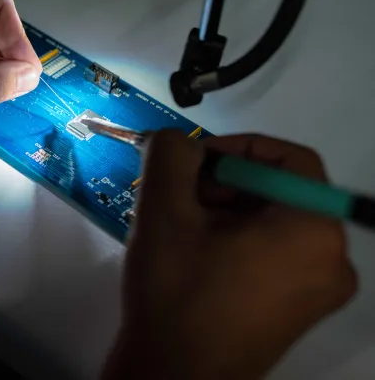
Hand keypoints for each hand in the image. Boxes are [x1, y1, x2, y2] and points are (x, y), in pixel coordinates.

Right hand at [102, 131, 356, 379]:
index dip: (235, 148)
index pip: (288, 159)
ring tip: (178, 226)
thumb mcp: (164, 211)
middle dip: (223, 184)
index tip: (190, 161)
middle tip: (176, 196)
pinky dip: (236, 242)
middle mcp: (333, 260)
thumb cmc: (176, 291)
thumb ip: (170, 155)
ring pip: (273, 224)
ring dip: (224, 212)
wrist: (174, 376)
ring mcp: (318, 292)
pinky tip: (193, 253)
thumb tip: (175, 141)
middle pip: (280, 192)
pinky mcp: (297, 312)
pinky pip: (274, 255)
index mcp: (314, 230)